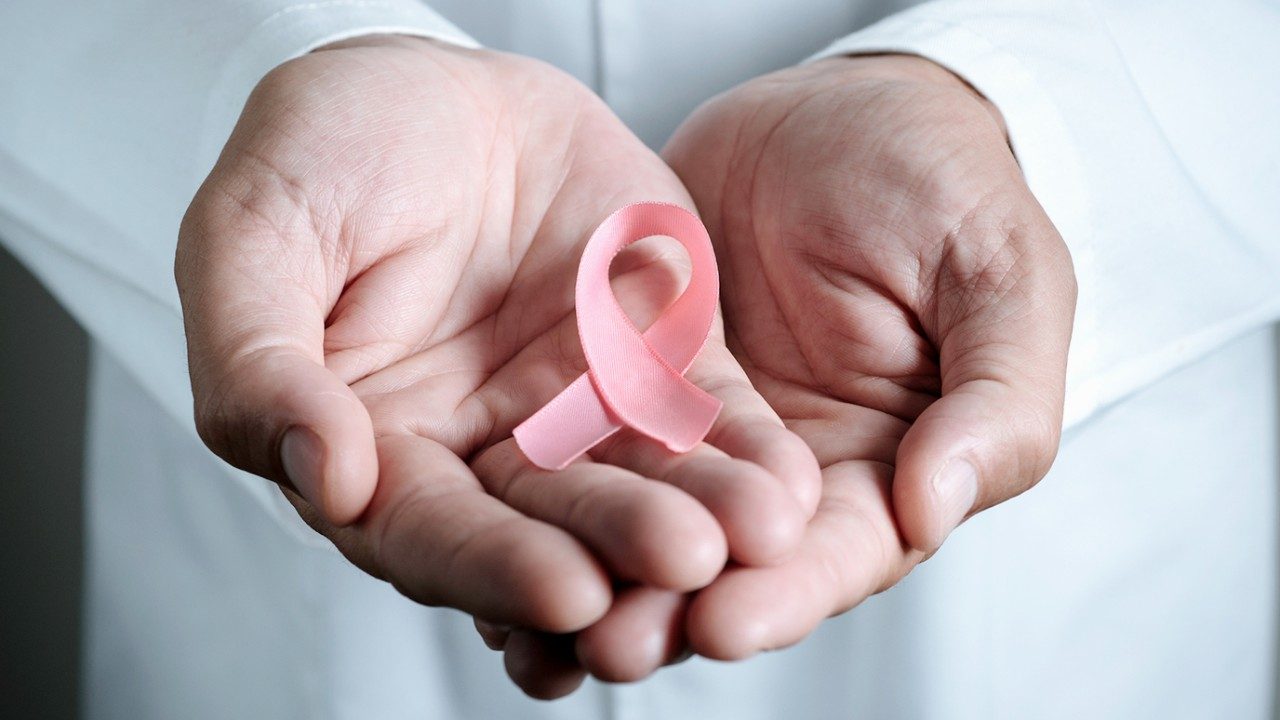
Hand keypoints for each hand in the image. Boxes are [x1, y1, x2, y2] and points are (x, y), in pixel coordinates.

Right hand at [175, 35, 819, 694]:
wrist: (430, 86)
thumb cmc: (325, 156)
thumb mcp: (254, 239)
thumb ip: (259, 365)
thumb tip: (321, 480)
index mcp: (375, 450)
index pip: (430, 535)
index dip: (493, 567)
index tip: (564, 589)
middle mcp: (483, 453)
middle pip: (551, 526)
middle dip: (618, 550)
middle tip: (683, 564)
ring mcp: (575, 410)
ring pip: (639, 481)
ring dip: (700, 516)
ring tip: (754, 533)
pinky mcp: (653, 360)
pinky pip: (703, 413)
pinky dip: (744, 453)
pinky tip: (785, 486)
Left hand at [498, 53, 1075, 687]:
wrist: (844, 112)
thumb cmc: (946, 183)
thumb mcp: (1003, 274)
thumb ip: (996, 397)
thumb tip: (936, 507)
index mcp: (887, 467)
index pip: (837, 554)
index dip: (785, 594)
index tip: (722, 622)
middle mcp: (789, 469)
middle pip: (728, 564)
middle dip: (669, 608)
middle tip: (607, 644)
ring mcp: (704, 429)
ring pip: (646, 519)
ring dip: (594, 572)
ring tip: (526, 622)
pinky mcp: (635, 379)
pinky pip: (589, 442)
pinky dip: (546, 493)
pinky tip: (493, 529)